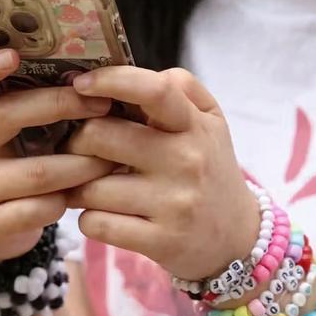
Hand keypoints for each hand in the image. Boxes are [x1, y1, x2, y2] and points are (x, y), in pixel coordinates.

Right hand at [0, 49, 115, 260]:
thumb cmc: (18, 161)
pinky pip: (40, 209)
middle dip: (61, 106)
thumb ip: (38, 100)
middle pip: (7, 115)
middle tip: (103, 104)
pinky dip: (69, 199)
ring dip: (82, 163)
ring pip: (37, 171)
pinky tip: (88, 194)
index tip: (13, 55)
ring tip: (113, 158)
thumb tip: (97, 71)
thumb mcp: (17, 129)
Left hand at [64, 67, 259, 279]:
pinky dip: (89, 218)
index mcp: (194, 126)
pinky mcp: (160, 241)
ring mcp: (174, 203)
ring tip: (90, 185)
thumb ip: (180, 87)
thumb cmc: (209, 168)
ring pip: (91, 186)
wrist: (237, 237)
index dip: (110, 80)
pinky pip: (96, 223)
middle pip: (100, 136)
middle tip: (80, 148)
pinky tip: (103, 213)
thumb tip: (134, 74)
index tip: (80, 84)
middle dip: (78, 141)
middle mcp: (186, 161)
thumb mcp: (209, 122)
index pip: (154, 90)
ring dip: (79, 186)